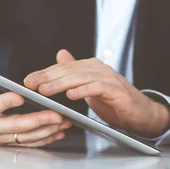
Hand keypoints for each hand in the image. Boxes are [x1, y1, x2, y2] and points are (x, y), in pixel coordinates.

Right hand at [0, 54, 71, 146]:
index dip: (5, 103)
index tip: (21, 97)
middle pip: (14, 127)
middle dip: (37, 121)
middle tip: (57, 115)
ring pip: (24, 137)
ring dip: (46, 131)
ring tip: (65, 122)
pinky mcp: (6, 142)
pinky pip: (27, 143)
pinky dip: (44, 139)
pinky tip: (59, 132)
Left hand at [24, 50, 169, 136]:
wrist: (141, 113)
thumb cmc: (115, 101)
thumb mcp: (90, 86)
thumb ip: (75, 72)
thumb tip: (60, 55)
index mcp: (91, 67)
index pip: (64, 68)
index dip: (45, 73)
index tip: (28, 80)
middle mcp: (100, 69)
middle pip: (70, 71)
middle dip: (48, 77)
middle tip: (31, 84)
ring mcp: (110, 79)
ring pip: (81, 78)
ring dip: (61, 83)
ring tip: (45, 90)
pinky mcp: (118, 91)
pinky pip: (98, 88)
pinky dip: (84, 90)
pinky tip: (71, 95)